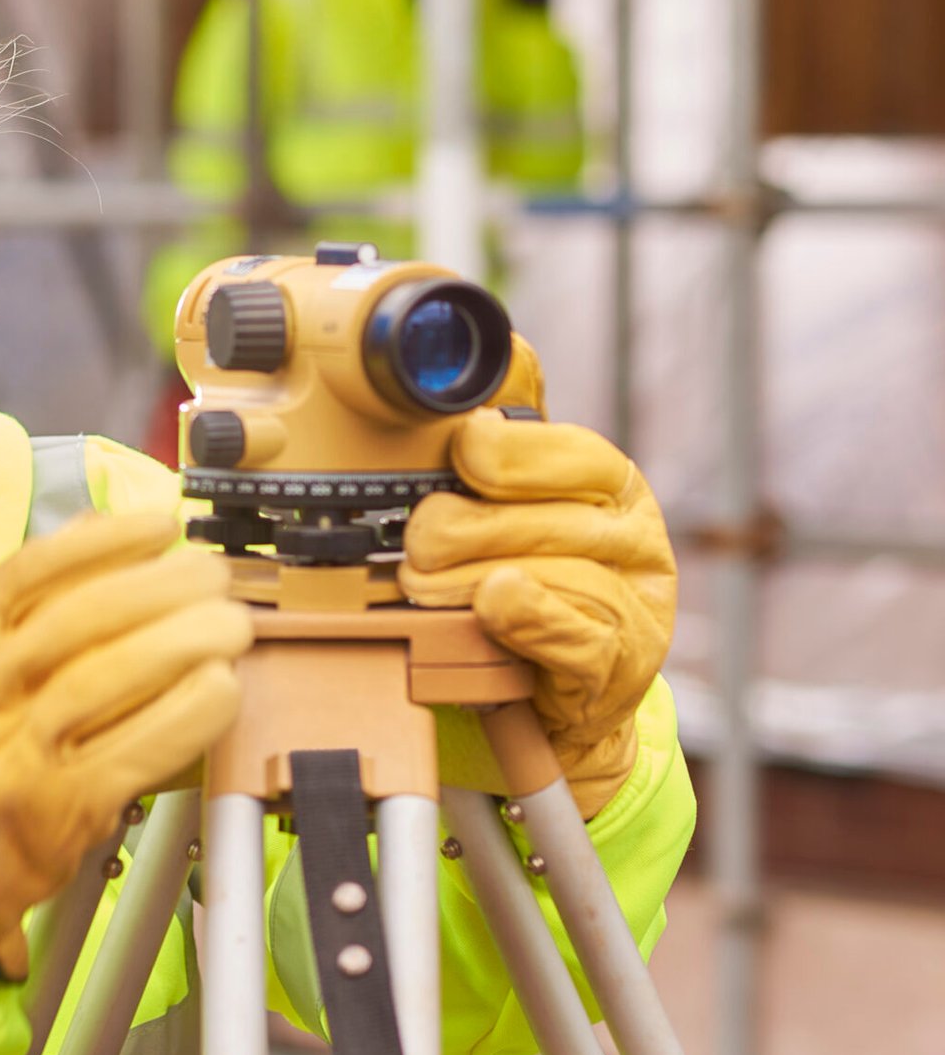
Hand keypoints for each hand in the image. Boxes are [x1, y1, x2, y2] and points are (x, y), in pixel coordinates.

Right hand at [0, 511, 251, 1015]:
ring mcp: (15, 757)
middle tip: (215, 577)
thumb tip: (95, 523)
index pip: (31, 572)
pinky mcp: (59, 812)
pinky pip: (133, 752)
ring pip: (106, 682)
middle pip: (80, 621)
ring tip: (231, 624)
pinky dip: (186, 716)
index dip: (106, 543)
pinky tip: (222, 687)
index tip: (163, 527)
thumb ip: (23, 597)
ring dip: (184, 643)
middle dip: (161, 588)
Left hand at [400, 407, 675, 817]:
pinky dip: (531, 618)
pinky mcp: (624, 667)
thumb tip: (503, 352)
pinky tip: (494, 604)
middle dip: (468, 527)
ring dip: (474, 578)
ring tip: (422, 586)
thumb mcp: (520, 512)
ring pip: (556, 573)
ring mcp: (640, 605)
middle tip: (415, 544)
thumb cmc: (532, 590)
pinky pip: (579, 635)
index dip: (513, 449)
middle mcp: (636, 538)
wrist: (563, 702)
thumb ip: (509, 444)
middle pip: (552, 517)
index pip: (575, 452)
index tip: (463, 448)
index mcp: (614, 486)